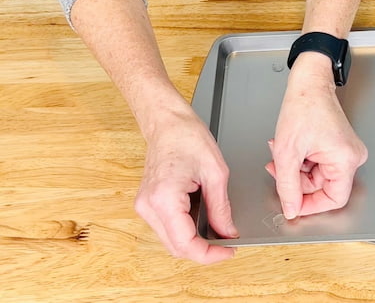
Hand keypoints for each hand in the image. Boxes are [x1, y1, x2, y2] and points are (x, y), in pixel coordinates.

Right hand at [134, 105, 237, 263]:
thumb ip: (221, 208)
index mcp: (164, 199)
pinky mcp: (147, 203)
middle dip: (203, 250)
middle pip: (176, 248)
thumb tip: (227, 232)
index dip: (209, 255)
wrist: (168, 122)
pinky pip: (167, 228)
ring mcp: (144, 206)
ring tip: (216, 228)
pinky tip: (202, 219)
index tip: (229, 251)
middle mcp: (148, 206)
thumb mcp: (216, 173)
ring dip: (194, 241)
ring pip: (171, 241)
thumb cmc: (188, 136)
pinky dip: (186, 229)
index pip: (185, 244)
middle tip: (227, 243)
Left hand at [266, 52, 367, 219]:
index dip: (311, 205)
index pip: (334, 199)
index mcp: (346, 160)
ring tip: (281, 151)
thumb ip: (287, 186)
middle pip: (323, 186)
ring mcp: (346, 151)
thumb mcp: (288, 151)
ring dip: (295, 168)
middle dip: (296, 180)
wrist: (309, 82)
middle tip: (278, 169)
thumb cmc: (304, 105)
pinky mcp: (338, 146)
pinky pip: (319, 164)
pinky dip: (301, 159)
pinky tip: (290, 147)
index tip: (292, 204)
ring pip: (317, 176)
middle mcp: (352, 157)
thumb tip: (291, 209)